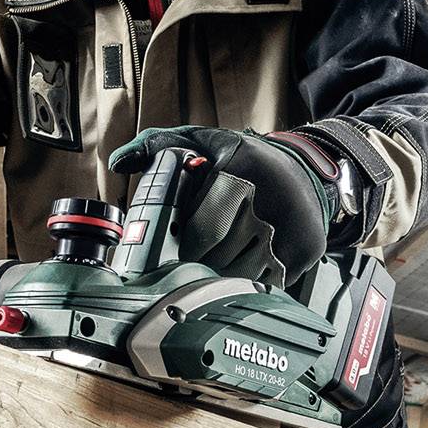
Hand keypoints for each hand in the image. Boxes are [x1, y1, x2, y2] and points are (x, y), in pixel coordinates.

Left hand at [108, 126, 338, 285]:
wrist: (307, 173)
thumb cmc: (248, 162)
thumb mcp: (205, 141)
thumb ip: (159, 146)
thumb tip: (120, 162)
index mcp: (234, 173)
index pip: (193, 229)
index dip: (179, 247)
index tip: (171, 253)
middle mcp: (263, 203)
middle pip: (212, 257)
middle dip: (196, 266)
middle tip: (190, 265)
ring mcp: (286, 230)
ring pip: (237, 276)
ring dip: (221, 280)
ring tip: (217, 267)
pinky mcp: (303, 251)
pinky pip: (265, 284)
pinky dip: (250, 285)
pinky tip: (245, 269)